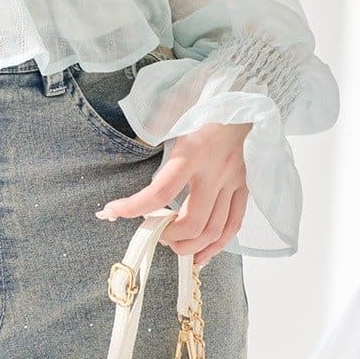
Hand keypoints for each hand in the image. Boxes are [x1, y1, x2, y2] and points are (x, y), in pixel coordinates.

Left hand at [94, 122, 249, 267]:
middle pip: (192, 222)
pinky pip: (234, 226)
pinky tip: (201, 256)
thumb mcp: (175, 119)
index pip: (160, 190)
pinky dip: (217, 246)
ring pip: (214, 230)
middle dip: (169, 236)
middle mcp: (215, 172)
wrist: (246, 102)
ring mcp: (234, 183)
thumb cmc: (206, 110)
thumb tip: (131, 152)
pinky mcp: (247, 188)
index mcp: (193, 152)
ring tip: (174, 246)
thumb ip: (154, 137)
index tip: (112, 212)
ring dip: (191, 247)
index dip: (134, 207)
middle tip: (156, 233)